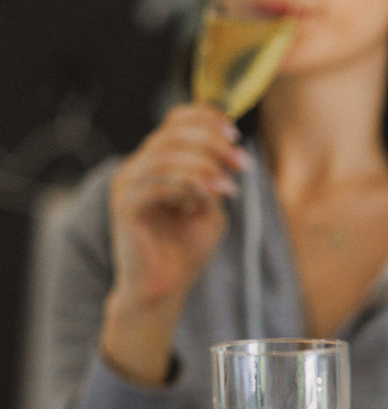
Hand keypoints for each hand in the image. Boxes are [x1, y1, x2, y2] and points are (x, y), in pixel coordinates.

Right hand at [104, 103, 245, 383]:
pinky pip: (155, 185)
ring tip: (230, 188)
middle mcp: (138, 168)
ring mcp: (128, 186)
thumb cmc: (186, 249)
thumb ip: (215, 180)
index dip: (205, 120)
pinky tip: (211, 199)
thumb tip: (226, 156)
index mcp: (157, 162)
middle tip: (242, 163)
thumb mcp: (210, 208)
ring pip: (164, 156)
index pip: (174, 122)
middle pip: (171, 134)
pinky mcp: (126, 208)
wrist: (163, 288)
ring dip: (203, 166)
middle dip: (212, 143)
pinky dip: (187, 186)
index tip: (236, 135)